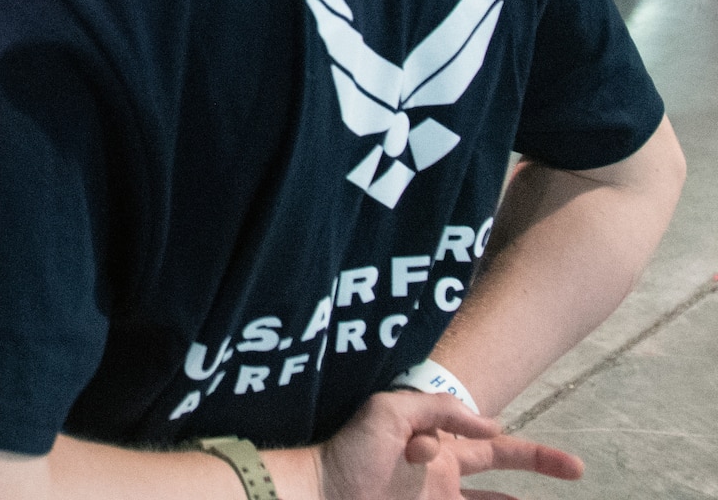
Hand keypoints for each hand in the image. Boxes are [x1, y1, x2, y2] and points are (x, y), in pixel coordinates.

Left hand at [315, 391, 580, 499]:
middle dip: (538, 475)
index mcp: (439, 452)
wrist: (320, 495)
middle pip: (503, 490)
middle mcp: (443, 484)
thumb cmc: (351, 450)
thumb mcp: (391, 410)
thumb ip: (441, 409)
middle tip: (579, 471)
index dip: (527, 453)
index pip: (493, 448)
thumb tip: (494, 425)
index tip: (560, 462)